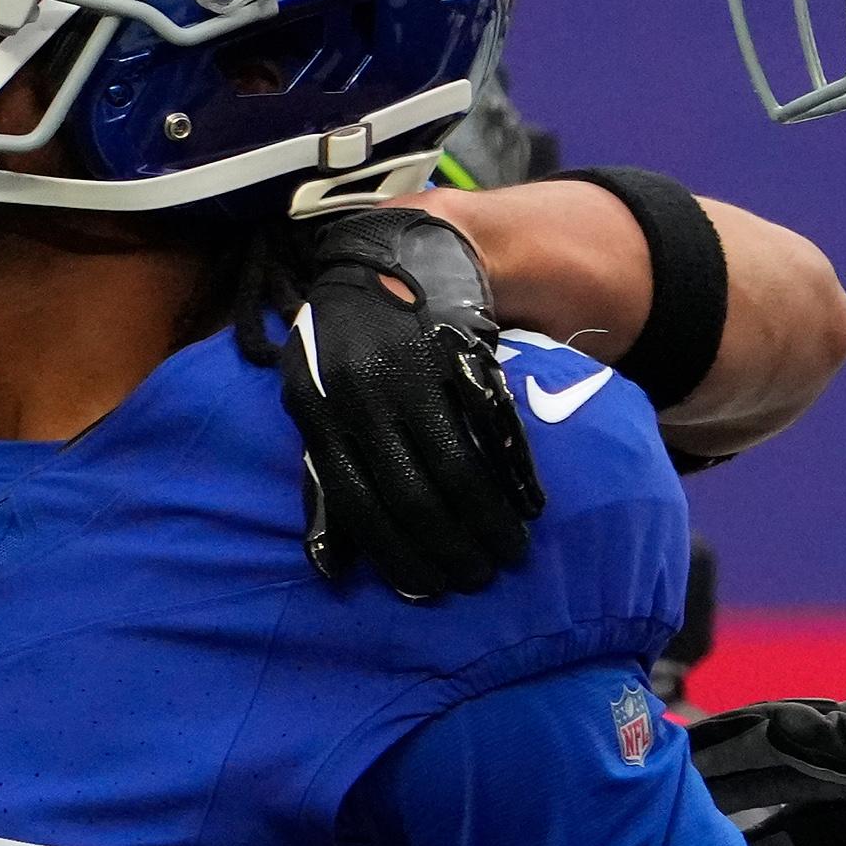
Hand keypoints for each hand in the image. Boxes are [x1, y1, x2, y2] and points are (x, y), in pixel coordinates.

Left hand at [279, 206, 546, 600]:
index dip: (399, 554)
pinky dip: (515, 472)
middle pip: (413, 492)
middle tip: (479, 576)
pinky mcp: (460, 352)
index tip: (431, 588)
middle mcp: (363, 394)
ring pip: (457, 465)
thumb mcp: (315, 404)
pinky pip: (492, 425)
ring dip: (487, 521)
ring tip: (508, 552)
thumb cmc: (344, 349)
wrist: (387, 257)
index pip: (360, 503)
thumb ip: (323, 478)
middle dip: (450, 547)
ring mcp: (414, 370)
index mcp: (321, 412)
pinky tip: (530, 505)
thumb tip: (329, 568)